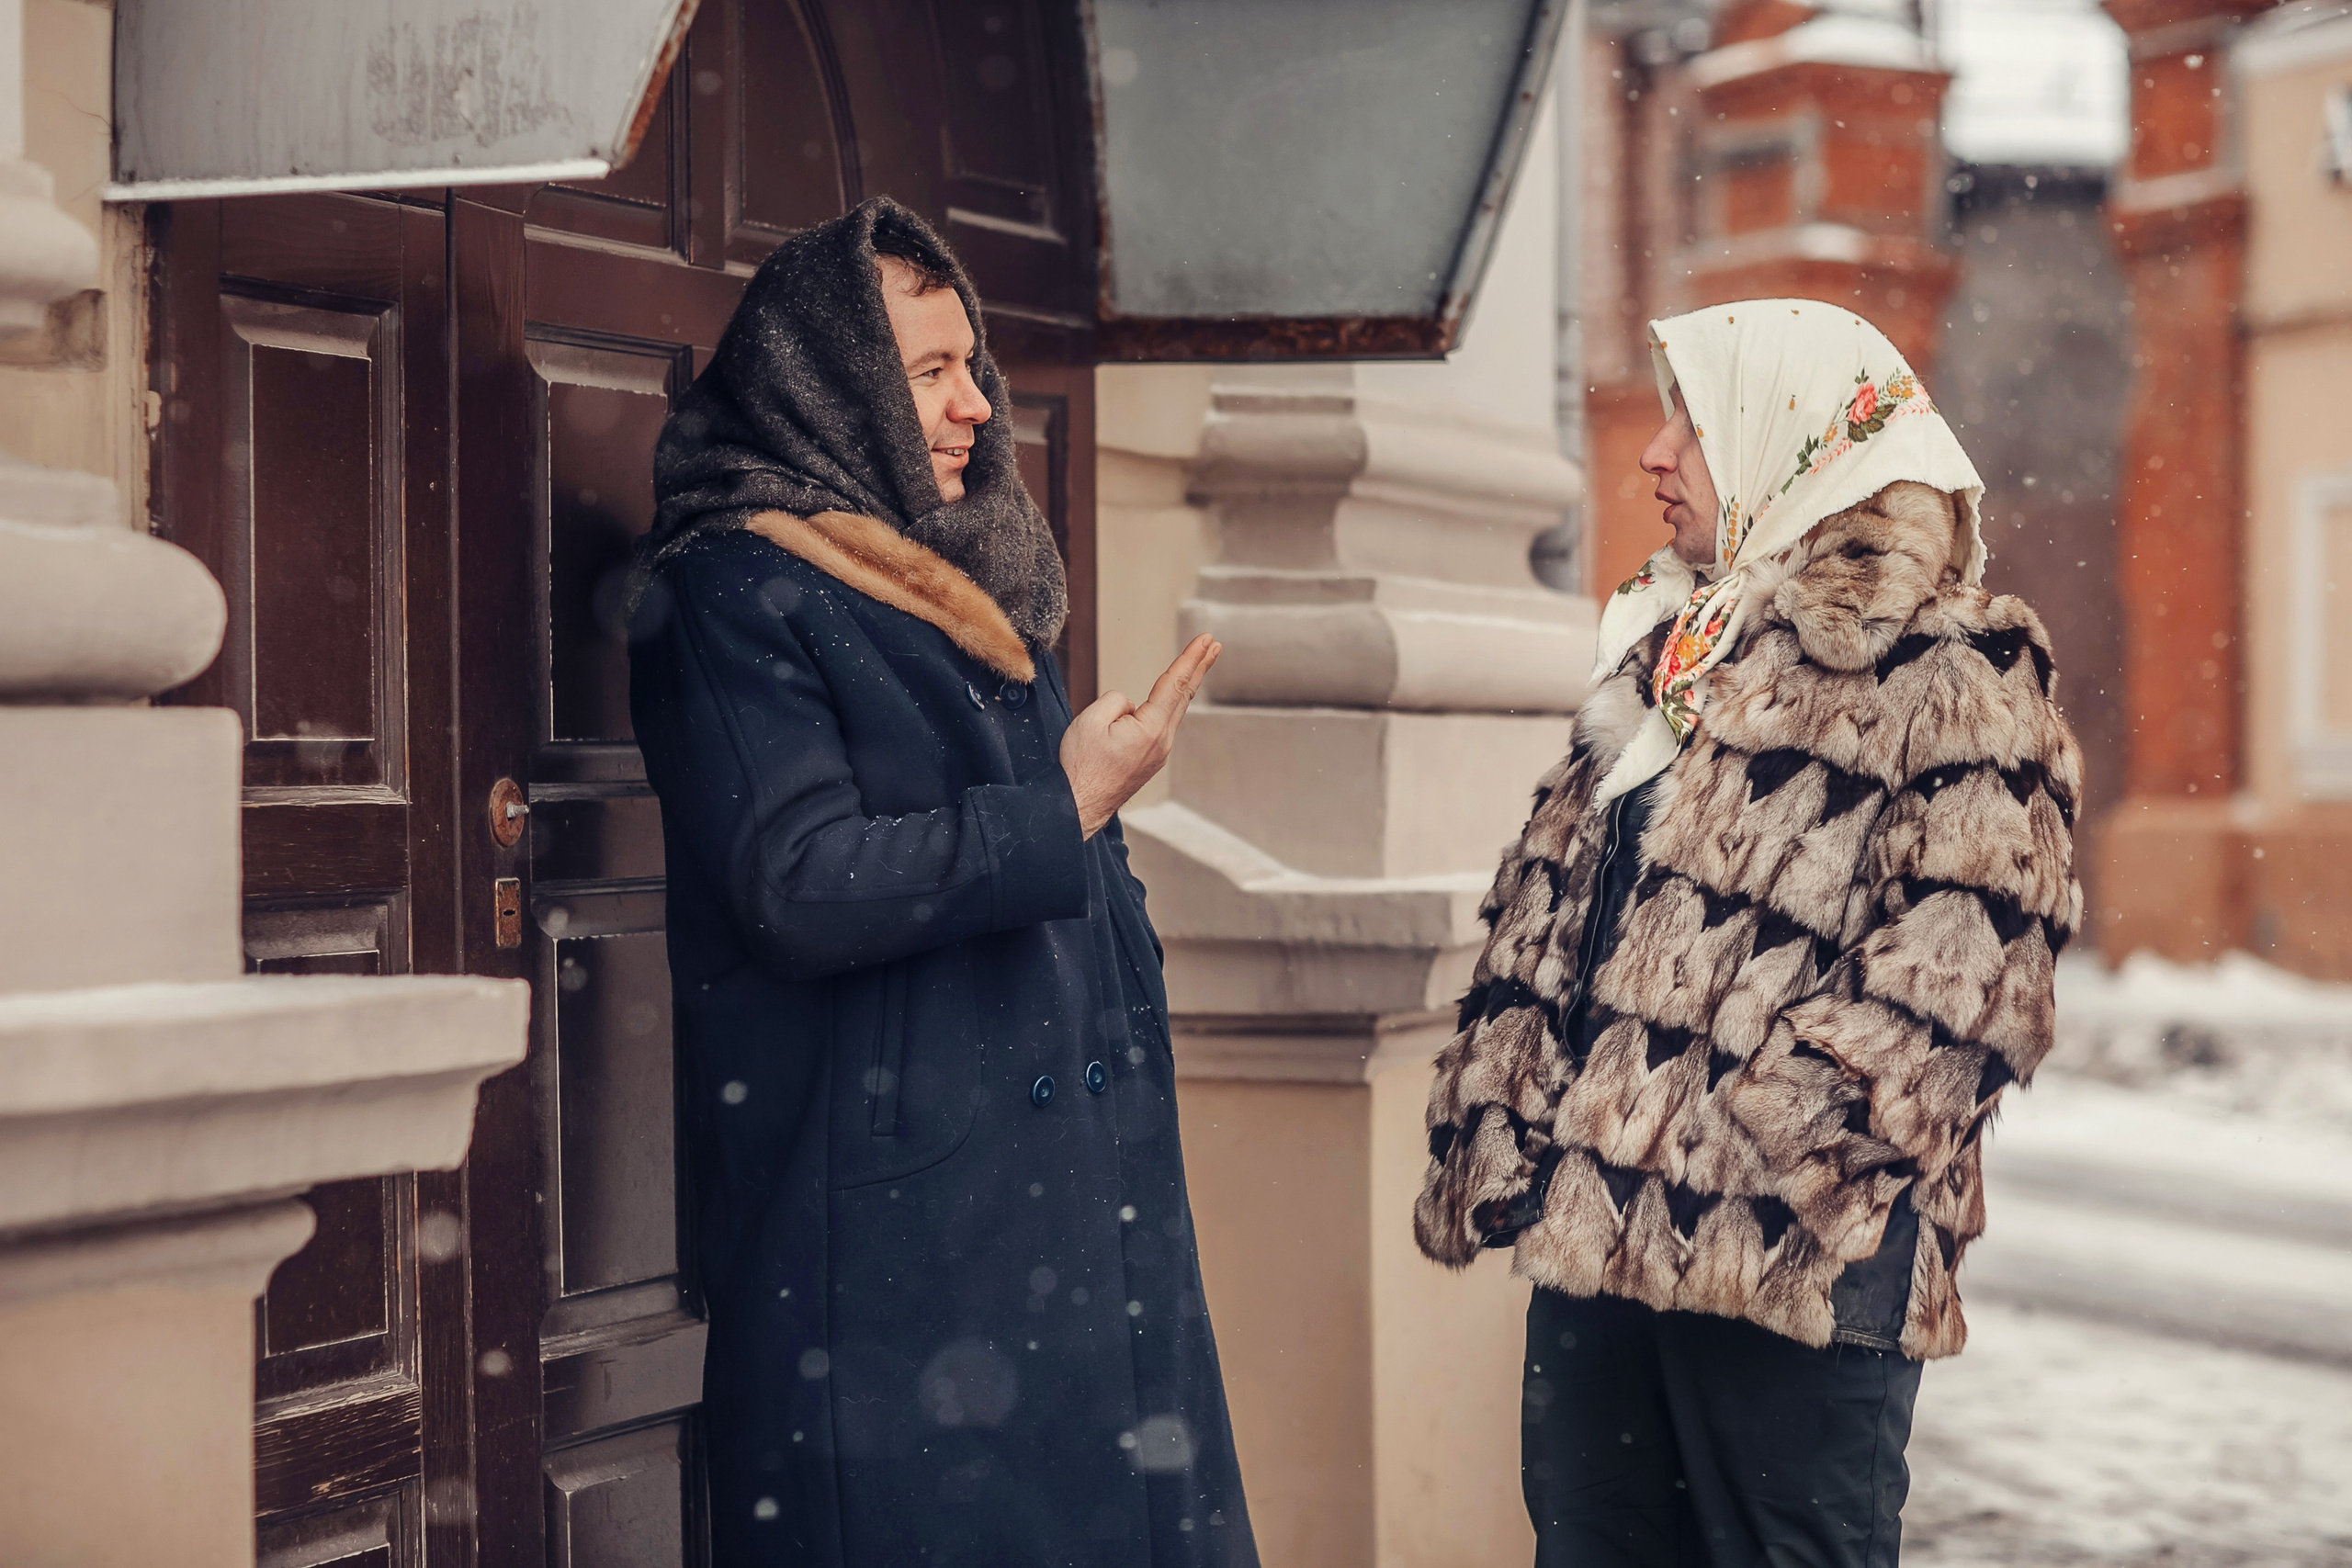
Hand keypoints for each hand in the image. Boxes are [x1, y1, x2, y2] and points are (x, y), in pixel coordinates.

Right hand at [1058, 634, 1220, 838]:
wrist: (1077, 807)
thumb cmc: (1081, 768)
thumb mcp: (1089, 721)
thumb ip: (1115, 701)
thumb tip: (1131, 707)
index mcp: (1150, 729)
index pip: (1174, 684)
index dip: (1190, 658)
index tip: (1205, 640)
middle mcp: (1161, 742)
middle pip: (1183, 695)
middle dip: (1198, 666)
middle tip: (1212, 646)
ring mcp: (1158, 753)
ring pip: (1173, 710)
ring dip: (1184, 685)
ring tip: (1195, 665)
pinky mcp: (1150, 760)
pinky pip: (1161, 725)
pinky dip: (1169, 704)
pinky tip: (1165, 698)